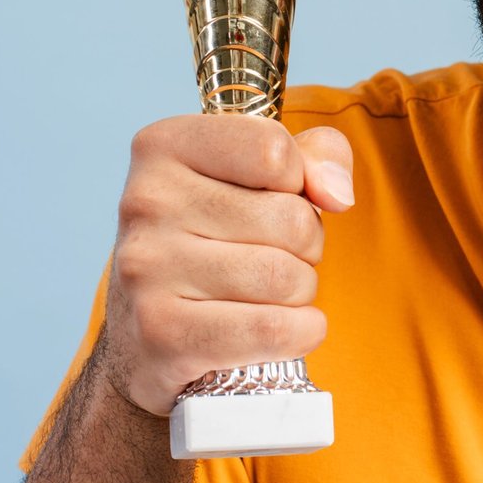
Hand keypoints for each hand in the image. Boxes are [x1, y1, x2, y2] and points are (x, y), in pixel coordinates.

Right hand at [101, 115, 354, 415]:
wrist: (145, 336)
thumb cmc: (214, 240)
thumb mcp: (263, 174)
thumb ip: (317, 153)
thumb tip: (337, 194)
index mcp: (165, 146)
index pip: (274, 150)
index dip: (298, 181)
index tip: (276, 198)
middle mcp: (146, 201)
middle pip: (291, 219)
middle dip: (307, 245)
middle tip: (276, 255)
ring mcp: (147, 269)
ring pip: (286, 277)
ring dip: (300, 292)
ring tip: (269, 294)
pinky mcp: (161, 334)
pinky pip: (272, 330)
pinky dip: (299, 333)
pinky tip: (283, 329)